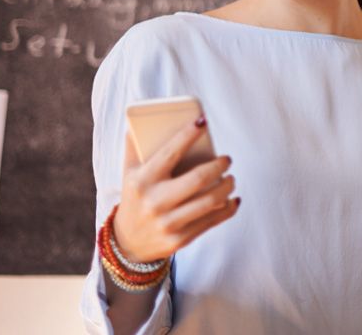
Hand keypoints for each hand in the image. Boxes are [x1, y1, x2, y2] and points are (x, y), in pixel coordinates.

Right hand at [113, 116, 238, 262]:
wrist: (128, 242)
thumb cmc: (134, 197)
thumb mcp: (128, 173)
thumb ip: (134, 147)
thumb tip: (138, 120)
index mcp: (142, 181)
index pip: (170, 153)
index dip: (188, 135)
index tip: (203, 122)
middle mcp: (154, 202)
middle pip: (198, 179)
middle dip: (219, 166)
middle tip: (227, 159)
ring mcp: (168, 223)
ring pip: (210, 201)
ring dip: (227, 186)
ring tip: (231, 178)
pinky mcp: (181, 239)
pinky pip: (212, 221)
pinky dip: (228, 208)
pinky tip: (233, 199)